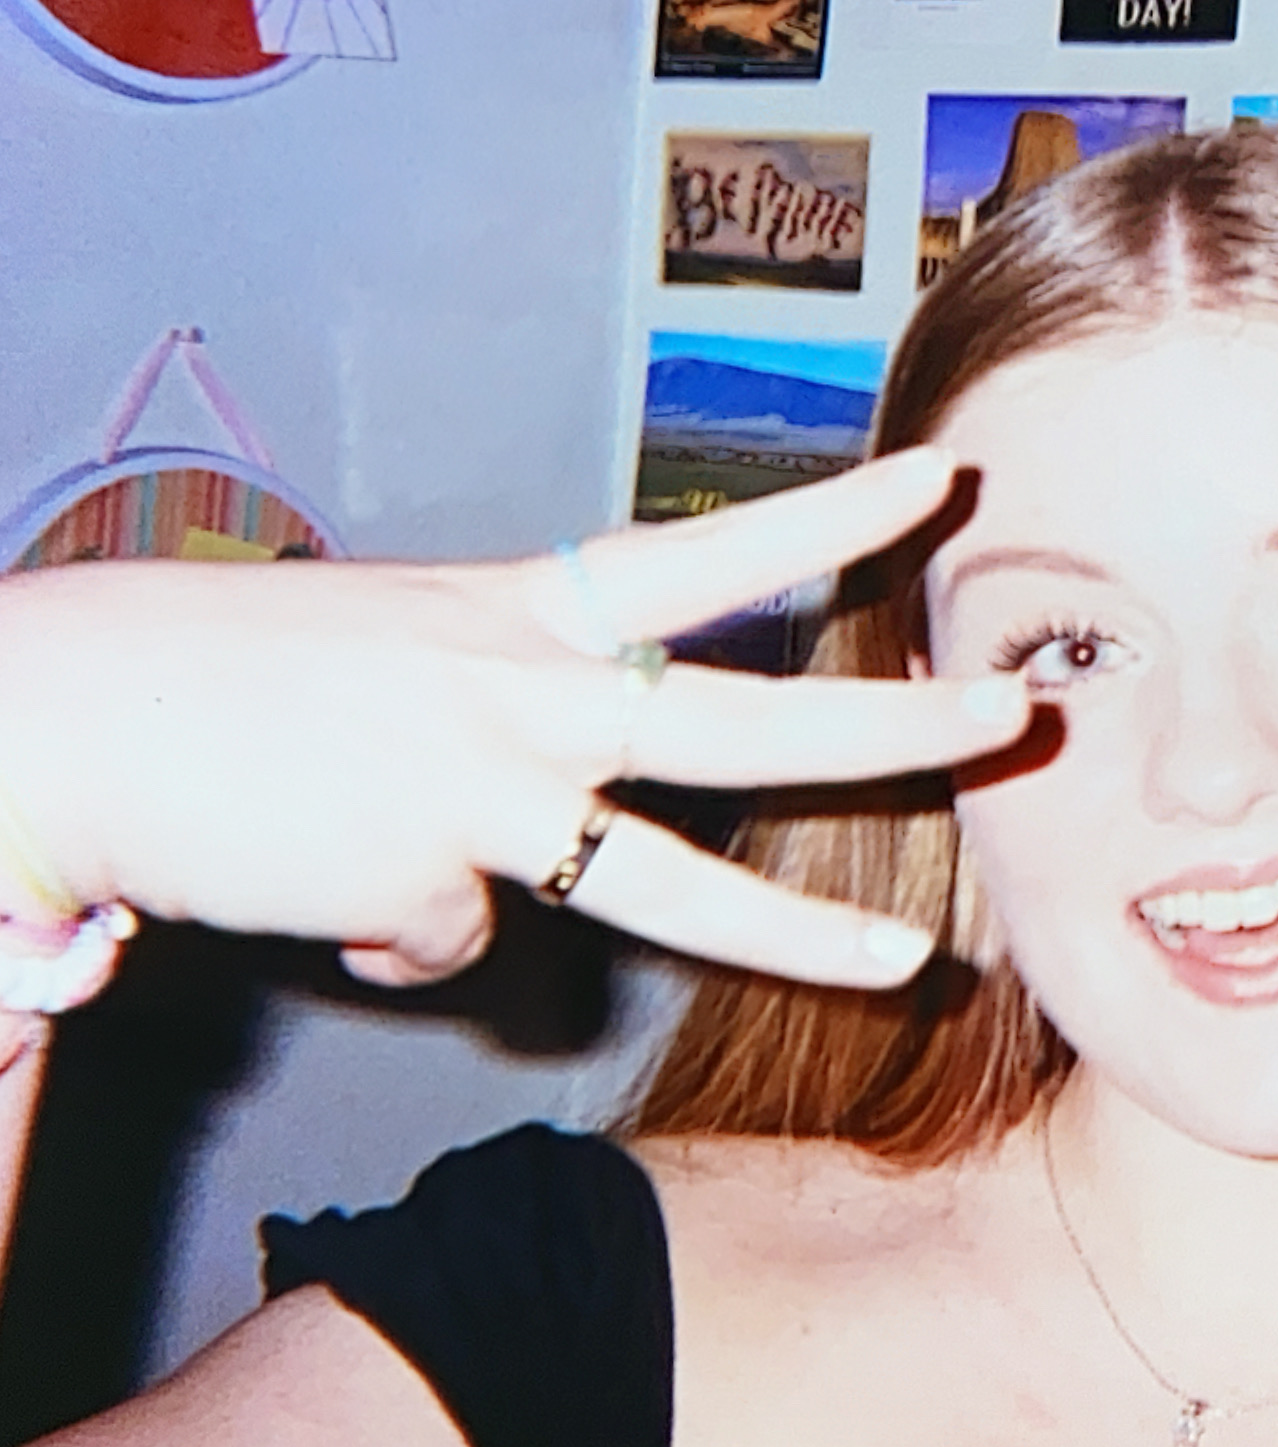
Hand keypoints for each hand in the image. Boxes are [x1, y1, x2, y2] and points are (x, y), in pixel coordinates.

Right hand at [0, 450, 1026, 990]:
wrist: (72, 714)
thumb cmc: (223, 683)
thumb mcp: (389, 669)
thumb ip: (487, 749)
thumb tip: (496, 891)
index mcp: (518, 613)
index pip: (708, 555)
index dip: (830, 520)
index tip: (936, 482)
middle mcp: (525, 688)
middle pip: (752, 720)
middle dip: (896, 725)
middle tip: (1015, 709)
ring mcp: (486, 783)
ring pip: (675, 882)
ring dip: (798, 934)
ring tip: (905, 964)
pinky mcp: (427, 874)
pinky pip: (445, 941)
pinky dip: (387, 934)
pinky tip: (310, 885)